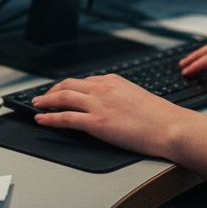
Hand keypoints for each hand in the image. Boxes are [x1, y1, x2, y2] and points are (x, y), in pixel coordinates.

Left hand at [32, 74, 197, 159]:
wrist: (170, 127)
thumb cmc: (160, 117)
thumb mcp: (137, 97)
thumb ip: (120, 97)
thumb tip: (112, 105)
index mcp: (113, 81)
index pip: (84, 81)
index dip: (68, 87)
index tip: (61, 91)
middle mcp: (103, 89)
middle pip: (68, 85)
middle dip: (52, 90)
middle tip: (42, 96)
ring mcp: (98, 105)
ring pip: (63, 98)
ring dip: (45, 101)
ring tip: (36, 105)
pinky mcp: (96, 123)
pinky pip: (65, 118)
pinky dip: (49, 118)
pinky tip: (41, 119)